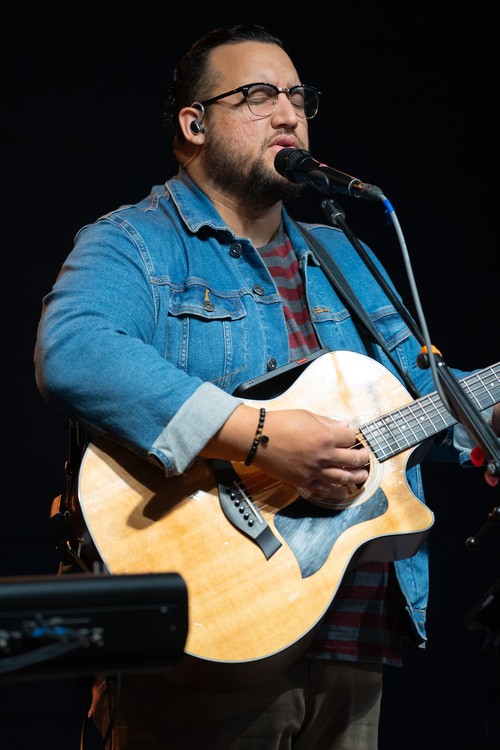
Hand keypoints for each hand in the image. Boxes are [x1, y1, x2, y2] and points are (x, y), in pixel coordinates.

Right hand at [253, 409, 369, 502]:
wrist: (258, 439)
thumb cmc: (280, 423)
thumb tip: (344, 425)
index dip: (354, 438)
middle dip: (363, 459)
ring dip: (356, 477)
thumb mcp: (307, 416)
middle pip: (353, 460)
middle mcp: (324, 455)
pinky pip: (325, 490)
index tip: (352, 438)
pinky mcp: (304, 482)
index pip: (351, 439)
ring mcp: (315, 471)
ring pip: (344, 478)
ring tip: (362, 476)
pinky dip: (337, 492)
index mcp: (326, 436)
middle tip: (365, 458)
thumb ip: (328, 422)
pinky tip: (344, 492)